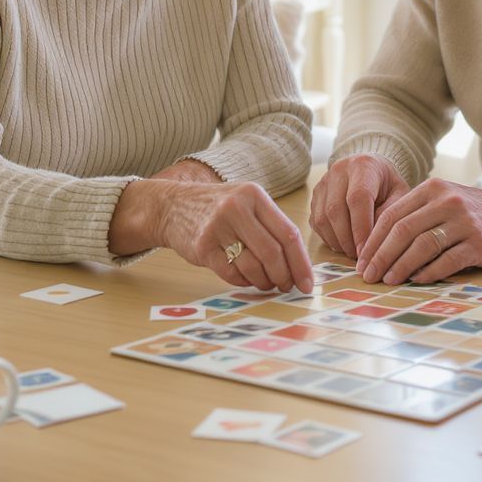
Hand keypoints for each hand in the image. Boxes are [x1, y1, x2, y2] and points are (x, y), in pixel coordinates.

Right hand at [110, 176, 312, 293]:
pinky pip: (231, 273)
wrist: (173, 206)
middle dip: (284, 276)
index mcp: (254, 195)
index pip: (288, 233)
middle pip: (272, 252)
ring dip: (264, 282)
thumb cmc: (218, 208)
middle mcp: (237, 207)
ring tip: (266, 284)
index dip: (301, 263)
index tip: (308, 283)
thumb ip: (270, 226)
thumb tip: (299, 264)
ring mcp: (218, 226)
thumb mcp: (246, 202)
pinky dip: (243, 282)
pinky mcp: (202, 246)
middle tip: (287, 287)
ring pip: (253, 266)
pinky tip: (245, 278)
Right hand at [309, 154, 409, 258]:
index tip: (367, 251)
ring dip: (337, 241)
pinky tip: (344, 243)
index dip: (361, 228)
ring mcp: (323, 183)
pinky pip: (315, 222)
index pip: (357, 198)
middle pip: (335, 210)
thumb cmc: (389, 185)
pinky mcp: (315, 196)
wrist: (372, 169)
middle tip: (360, 257)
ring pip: (322, 218)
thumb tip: (373, 243)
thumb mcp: (400, 196)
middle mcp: (339, 170)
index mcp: (363, 166)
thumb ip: (389, 215)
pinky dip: (328, 238)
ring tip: (353, 252)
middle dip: (347, 239)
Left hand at [356, 179, 481, 284]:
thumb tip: (378, 247)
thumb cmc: (474, 214)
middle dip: (381, 255)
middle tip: (368, 275)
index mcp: (432, 189)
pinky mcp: (480, 243)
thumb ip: (416, 216)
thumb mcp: (444, 202)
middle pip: (403, 230)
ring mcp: (464, 222)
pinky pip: (447, 260)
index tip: (361, 260)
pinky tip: (416, 281)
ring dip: (400, 266)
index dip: (373, 240)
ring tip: (388, 280)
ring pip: (422, 246)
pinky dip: (428, 273)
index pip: (392, 215)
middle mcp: (447, 201)